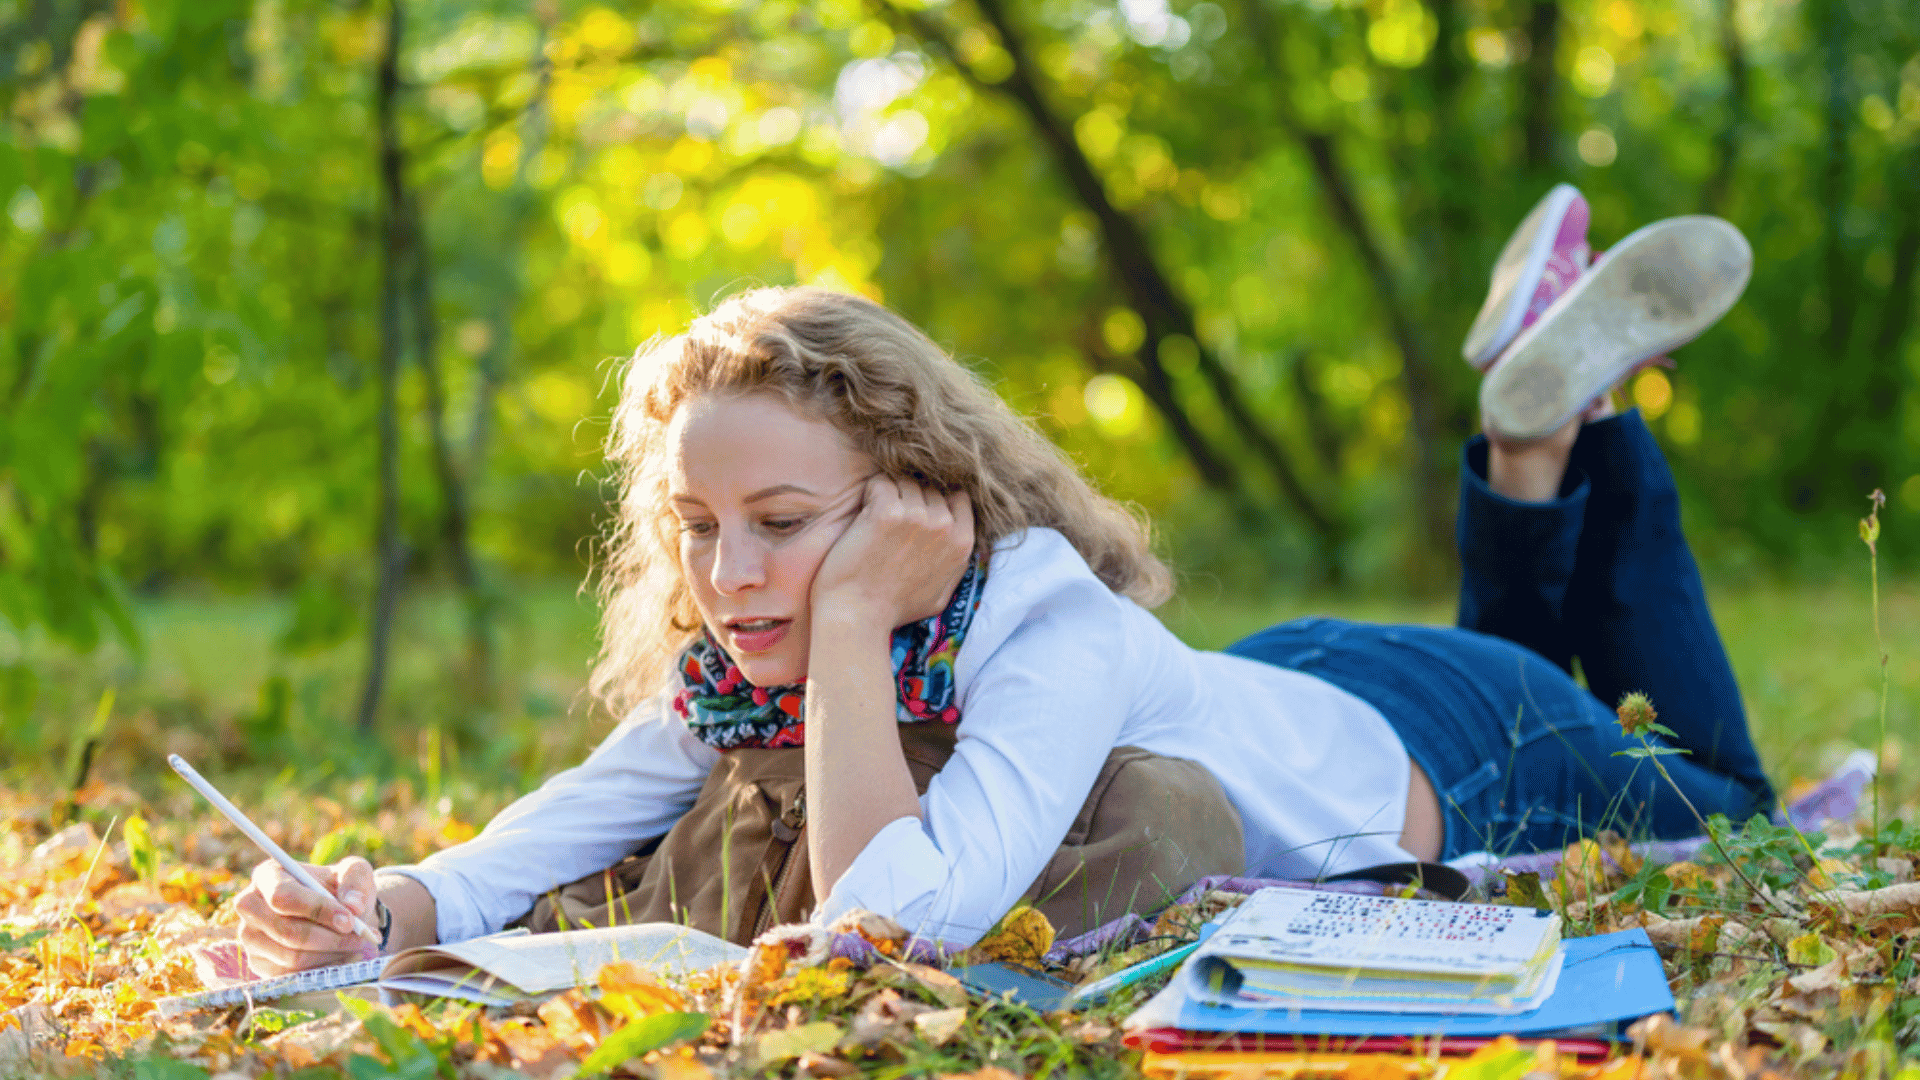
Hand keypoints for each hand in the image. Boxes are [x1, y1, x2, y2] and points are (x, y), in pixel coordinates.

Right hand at [232, 855, 379, 975]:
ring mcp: (250, 938)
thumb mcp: (354, 873)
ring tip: (357, 946)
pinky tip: (343, 957)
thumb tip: (353, 906)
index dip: (317, 910)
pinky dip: (323, 969)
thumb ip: (356, 881)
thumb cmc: (340, 889)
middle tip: (362, 938)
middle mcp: (250, 906)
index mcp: (267, 875)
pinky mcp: (259, 963)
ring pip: (291, 956)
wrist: (335, 914)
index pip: (283, 896)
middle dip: (330, 938)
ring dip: (331, 954)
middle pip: (286, 931)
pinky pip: (291, 975)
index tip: (349, 921)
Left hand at [809, 475, 973, 629]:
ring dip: (888, 494)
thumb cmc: (894, 609)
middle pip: (929, 487)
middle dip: (909, 497)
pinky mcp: (887, 512)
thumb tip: (959, 543)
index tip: (917, 513)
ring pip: (904, 482)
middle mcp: (944, 526)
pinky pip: (880, 483)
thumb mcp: (942, 594)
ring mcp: (916, 516)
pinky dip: (869, 494)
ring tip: (874, 520)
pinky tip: (862, 517)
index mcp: (962, 543)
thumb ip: (954, 563)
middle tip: (888, 520)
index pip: (958, 498)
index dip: (937, 501)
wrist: (858, 615)